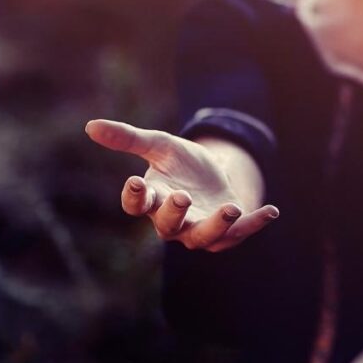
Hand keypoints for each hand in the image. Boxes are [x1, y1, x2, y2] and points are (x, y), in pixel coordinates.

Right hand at [85, 119, 278, 250]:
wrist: (213, 175)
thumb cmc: (181, 163)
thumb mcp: (159, 145)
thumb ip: (128, 139)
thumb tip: (90, 126)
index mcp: (153, 201)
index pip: (136, 205)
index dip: (134, 197)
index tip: (135, 182)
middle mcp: (174, 223)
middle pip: (168, 226)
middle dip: (175, 213)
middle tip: (181, 197)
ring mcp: (201, 230)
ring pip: (205, 236)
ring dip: (218, 224)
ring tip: (231, 207)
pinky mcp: (228, 233)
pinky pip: (241, 233)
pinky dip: (255, 223)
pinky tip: (272, 210)